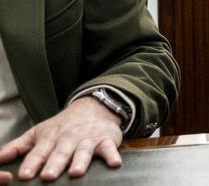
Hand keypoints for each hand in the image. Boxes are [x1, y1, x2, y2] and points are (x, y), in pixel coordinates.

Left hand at [0, 96, 123, 181]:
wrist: (93, 108)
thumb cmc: (62, 126)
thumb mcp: (37, 133)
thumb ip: (17, 147)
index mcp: (49, 138)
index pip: (38, 152)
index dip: (31, 164)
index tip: (24, 176)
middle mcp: (68, 139)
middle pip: (60, 153)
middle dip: (54, 164)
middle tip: (48, 176)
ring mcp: (87, 139)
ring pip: (83, 151)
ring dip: (80, 161)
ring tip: (75, 172)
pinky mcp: (106, 140)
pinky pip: (109, 148)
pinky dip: (112, 155)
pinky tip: (114, 163)